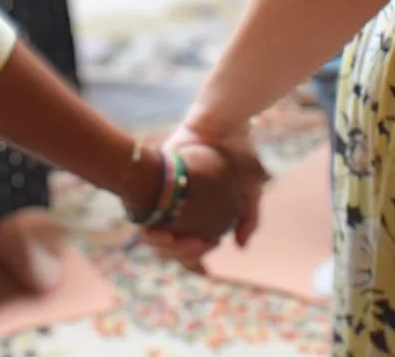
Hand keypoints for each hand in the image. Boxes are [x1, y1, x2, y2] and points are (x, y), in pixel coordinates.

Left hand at [146, 122, 267, 271]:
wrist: (222, 123)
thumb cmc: (237, 153)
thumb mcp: (250, 189)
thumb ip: (248, 217)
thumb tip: (240, 247)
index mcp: (197, 213)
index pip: (187, 248)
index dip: (193, 263)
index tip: (205, 270)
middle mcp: (177, 209)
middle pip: (168, 248)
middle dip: (183, 257)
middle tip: (202, 248)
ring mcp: (164, 198)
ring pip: (154, 238)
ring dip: (169, 250)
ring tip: (187, 243)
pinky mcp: (151, 185)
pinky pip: (144, 218)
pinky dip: (155, 233)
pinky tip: (170, 235)